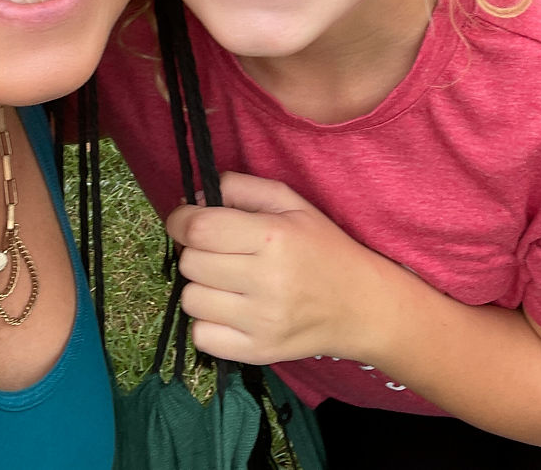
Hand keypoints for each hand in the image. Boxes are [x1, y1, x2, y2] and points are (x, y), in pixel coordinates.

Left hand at [165, 172, 384, 365]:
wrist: (360, 305)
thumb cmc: (322, 246)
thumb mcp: (291, 202)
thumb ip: (241, 188)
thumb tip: (193, 198)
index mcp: (273, 237)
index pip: (199, 228)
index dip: (180, 219)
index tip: (186, 219)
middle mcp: (266, 281)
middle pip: (190, 263)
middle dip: (194, 250)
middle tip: (217, 250)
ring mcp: (261, 322)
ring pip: (190, 300)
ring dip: (200, 286)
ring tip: (226, 281)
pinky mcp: (258, 352)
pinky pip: (201, 336)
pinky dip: (207, 321)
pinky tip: (230, 309)